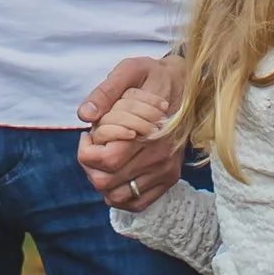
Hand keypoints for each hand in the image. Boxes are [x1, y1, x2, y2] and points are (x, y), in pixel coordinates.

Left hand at [77, 58, 186, 204]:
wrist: (188, 85)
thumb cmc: (154, 77)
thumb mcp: (130, 71)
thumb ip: (106, 92)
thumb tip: (86, 115)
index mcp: (150, 131)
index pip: (107, 159)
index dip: (86, 151)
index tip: (88, 134)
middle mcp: (160, 156)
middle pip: (107, 181)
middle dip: (89, 165)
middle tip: (93, 146)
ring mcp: (165, 170)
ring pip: (118, 196)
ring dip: (102, 181)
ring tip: (103, 158)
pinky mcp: (169, 178)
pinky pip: (137, 203)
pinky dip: (119, 195)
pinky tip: (116, 174)